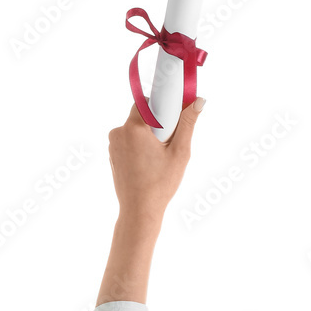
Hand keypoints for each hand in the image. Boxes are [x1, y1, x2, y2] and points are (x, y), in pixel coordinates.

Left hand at [107, 97, 204, 221]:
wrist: (140, 209)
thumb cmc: (161, 183)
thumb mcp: (180, 152)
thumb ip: (188, 124)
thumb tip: (198, 101)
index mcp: (133, 128)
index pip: (146, 102)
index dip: (161, 105)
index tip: (173, 115)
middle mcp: (118, 133)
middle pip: (141, 116)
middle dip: (158, 124)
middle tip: (171, 142)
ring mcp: (113, 145)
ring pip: (135, 130)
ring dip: (149, 136)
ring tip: (160, 157)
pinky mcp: (112, 155)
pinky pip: (129, 142)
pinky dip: (140, 146)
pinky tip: (150, 163)